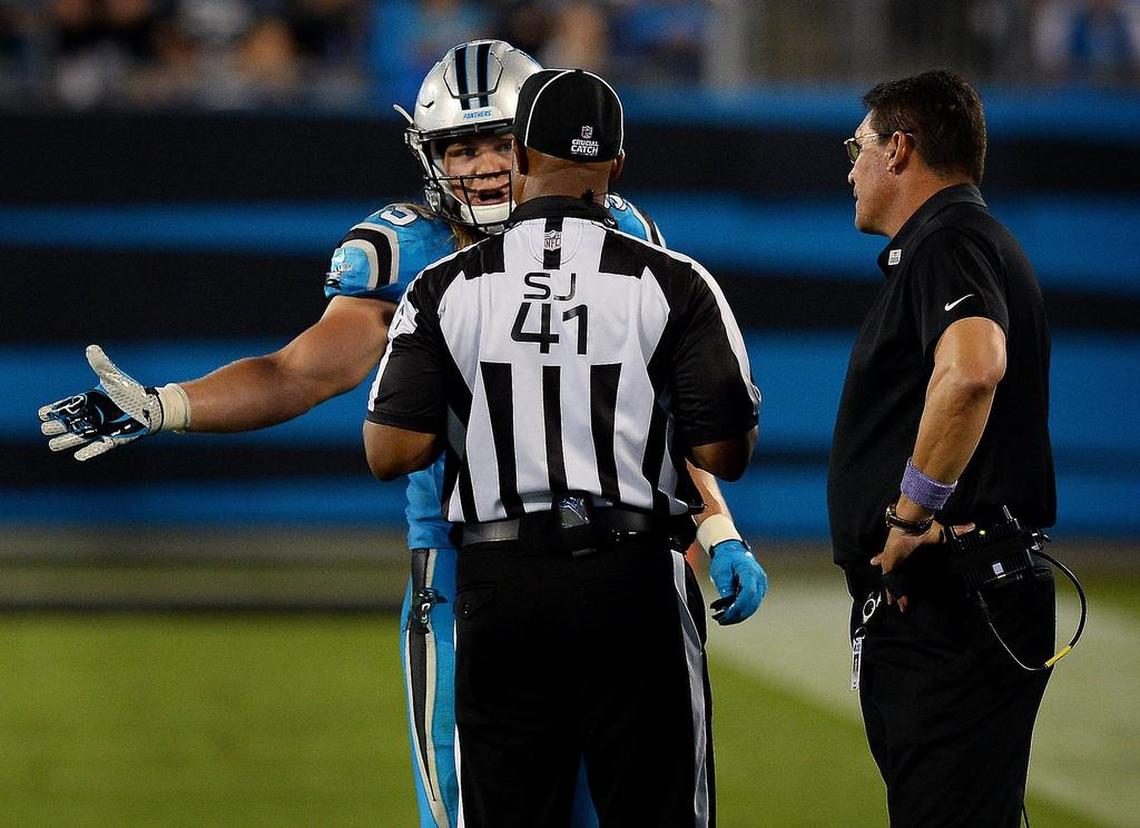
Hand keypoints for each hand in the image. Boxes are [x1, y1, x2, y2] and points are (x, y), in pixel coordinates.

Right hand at [39, 345, 164, 460]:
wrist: (155, 408)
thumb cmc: (133, 392)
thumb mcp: (114, 378)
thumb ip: (101, 365)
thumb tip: (91, 348)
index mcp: (94, 401)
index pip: (70, 406)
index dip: (56, 410)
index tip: (43, 414)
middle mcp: (97, 416)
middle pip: (73, 422)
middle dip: (58, 426)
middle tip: (45, 429)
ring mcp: (105, 428)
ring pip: (82, 436)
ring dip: (68, 441)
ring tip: (52, 446)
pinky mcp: (115, 438)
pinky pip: (100, 446)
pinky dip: (90, 451)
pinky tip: (77, 457)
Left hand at [708, 540, 767, 624]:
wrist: (733, 551)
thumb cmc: (726, 559)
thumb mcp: (721, 572)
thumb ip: (726, 588)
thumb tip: (728, 607)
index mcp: (750, 572)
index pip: (748, 593)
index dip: (738, 607)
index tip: (726, 615)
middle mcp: (760, 580)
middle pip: (752, 603)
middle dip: (737, 615)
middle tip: (720, 621)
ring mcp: (761, 586)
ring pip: (753, 607)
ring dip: (738, 615)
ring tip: (722, 619)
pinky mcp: (759, 591)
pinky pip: (752, 604)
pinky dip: (741, 611)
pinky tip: (729, 615)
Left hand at [871, 520, 973, 610]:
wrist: (913, 525)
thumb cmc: (926, 528)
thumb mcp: (945, 533)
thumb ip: (959, 531)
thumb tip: (972, 527)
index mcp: (914, 553)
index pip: (911, 565)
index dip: (910, 574)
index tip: (914, 583)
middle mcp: (904, 559)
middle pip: (900, 574)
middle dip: (899, 586)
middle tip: (902, 600)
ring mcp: (896, 561)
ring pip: (893, 579)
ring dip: (894, 592)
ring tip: (897, 604)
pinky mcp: (889, 563)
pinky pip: (888, 579)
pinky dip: (891, 590)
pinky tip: (891, 601)